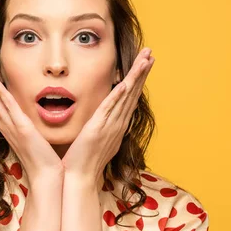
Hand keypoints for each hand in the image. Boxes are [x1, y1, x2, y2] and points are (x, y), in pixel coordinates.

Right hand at [0, 48, 63, 183]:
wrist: (46, 175)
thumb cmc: (41, 156)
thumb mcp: (31, 132)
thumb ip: (25, 119)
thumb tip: (25, 109)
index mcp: (6, 120)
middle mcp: (4, 120)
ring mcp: (11, 124)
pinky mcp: (21, 128)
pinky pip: (9, 107)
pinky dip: (0, 93)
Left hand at [61, 47, 155, 183]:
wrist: (79, 177)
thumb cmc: (84, 160)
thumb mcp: (96, 138)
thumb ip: (101, 125)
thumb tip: (102, 117)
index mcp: (117, 124)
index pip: (130, 97)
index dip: (138, 79)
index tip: (145, 63)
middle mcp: (118, 123)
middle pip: (133, 93)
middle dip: (142, 72)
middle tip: (151, 53)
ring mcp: (110, 126)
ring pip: (126, 97)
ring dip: (135, 77)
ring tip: (145, 60)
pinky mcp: (98, 129)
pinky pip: (109, 109)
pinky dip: (118, 96)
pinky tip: (124, 82)